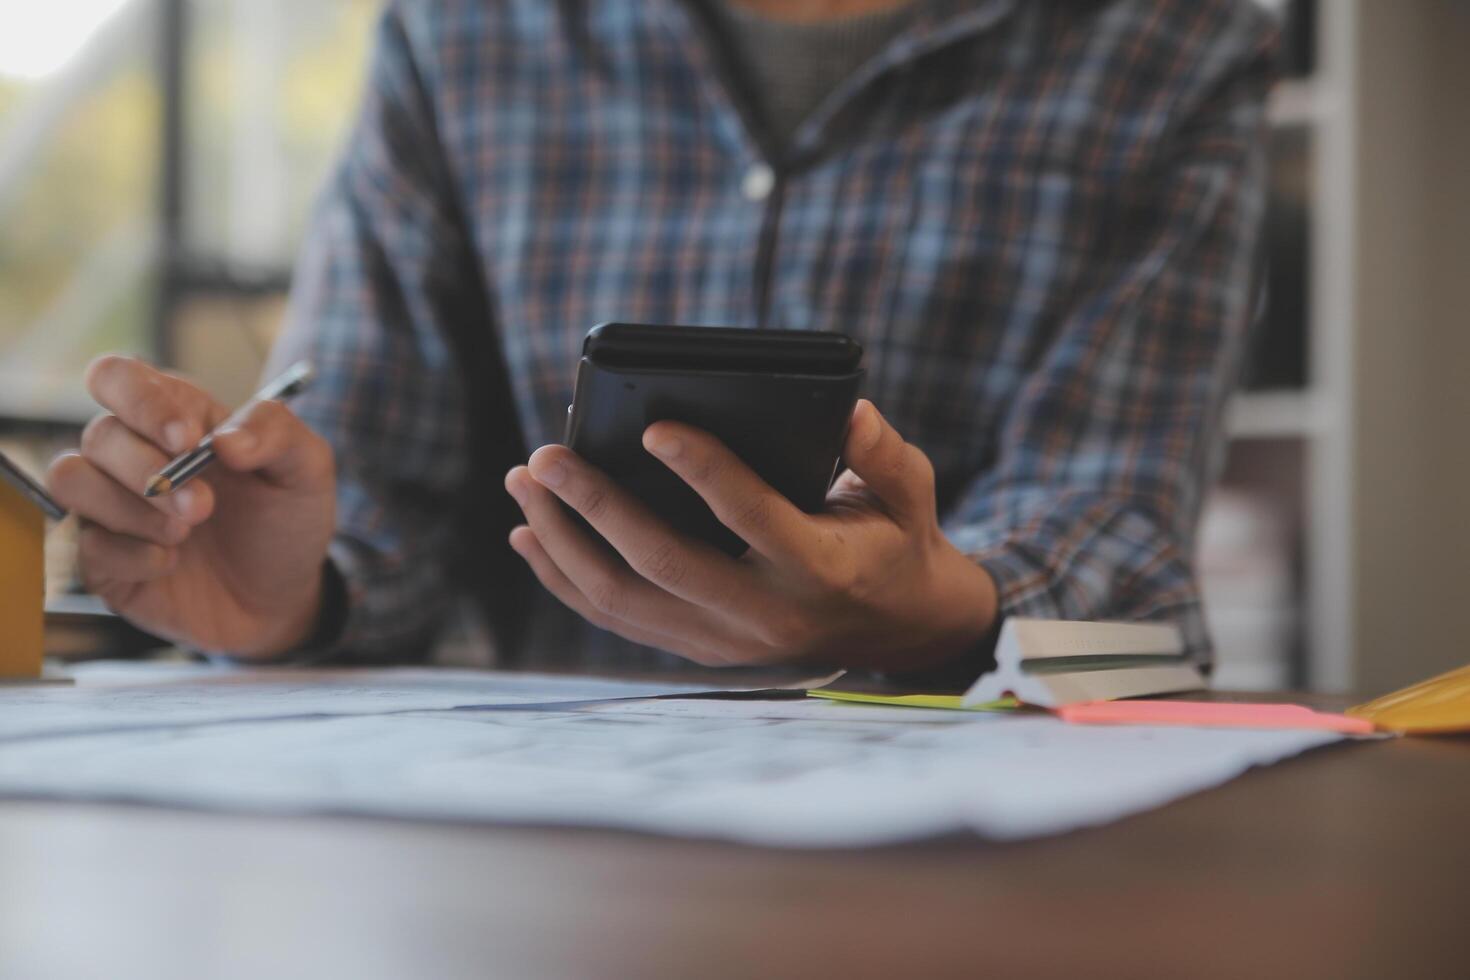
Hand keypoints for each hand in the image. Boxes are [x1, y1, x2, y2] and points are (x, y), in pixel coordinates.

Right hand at [48, 356, 336, 657]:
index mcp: (175, 417)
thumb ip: (277, 433)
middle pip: (99, 434)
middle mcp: (132, 455)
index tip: (187, 440)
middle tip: (204, 507)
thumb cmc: (286, 521)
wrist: (282, 598)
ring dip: (128, 507)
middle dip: (150, 470)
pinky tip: (171, 563)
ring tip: (185, 533)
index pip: (119, 378)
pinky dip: (130, 555)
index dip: (142, 402)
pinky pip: (82, 544)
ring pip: (71, 479)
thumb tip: (225, 438)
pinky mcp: (100, 559)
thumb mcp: (307, 470)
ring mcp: (110, 507)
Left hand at [504, 400, 997, 670]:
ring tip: (524, 484)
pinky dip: (565, 580)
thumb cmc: (894, 542)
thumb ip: (884, 452)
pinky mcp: (697, 649)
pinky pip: (616, 620)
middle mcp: (764, 615)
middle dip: (595, 506)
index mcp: (818, 569)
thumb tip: (851, 411)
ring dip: (563, 541)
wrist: (896, 630)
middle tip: (546, 456)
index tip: (652, 427)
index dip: (700, 470)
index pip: (749, 517)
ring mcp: (724, 641)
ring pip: (623, 599)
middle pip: (662, 563)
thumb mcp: (909, 493)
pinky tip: (530, 536)